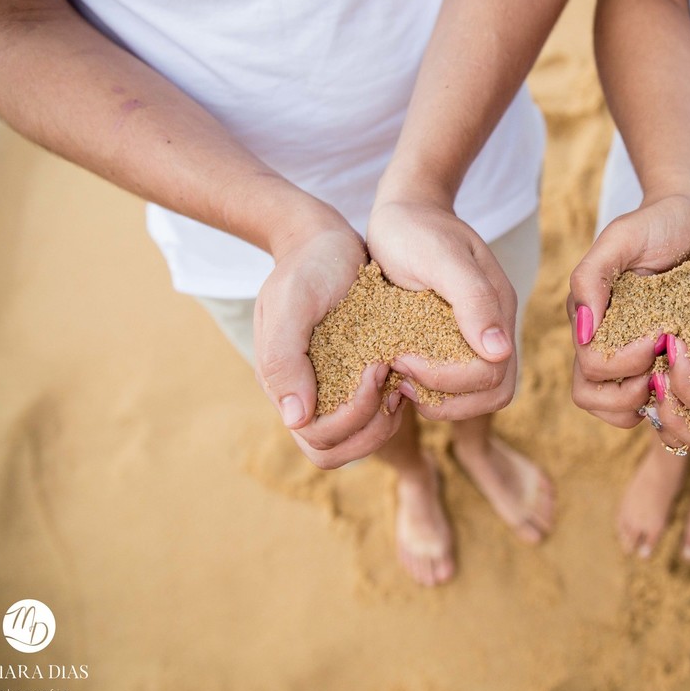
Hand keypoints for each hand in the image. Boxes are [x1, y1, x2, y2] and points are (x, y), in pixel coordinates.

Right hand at [254, 209, 406, 468]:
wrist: (325, 241)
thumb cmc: (307, 266)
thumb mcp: (291, 302)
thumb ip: (284, 358)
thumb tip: (295, 418)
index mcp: (285, 386)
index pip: (318, 440)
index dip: (351, 418)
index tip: (374, 370)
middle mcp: (308, 396)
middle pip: (340, 449)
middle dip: (372, 426)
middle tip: (391, 381)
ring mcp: (333, 390)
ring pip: (362, 437)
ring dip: (386, 418)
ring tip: (400, 375)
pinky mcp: (357, 378)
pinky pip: (377, 412)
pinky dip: (395, 401)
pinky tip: (406, 367)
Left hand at [366, 198, 517, 419]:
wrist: (402, 212)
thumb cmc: (417, 228)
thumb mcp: (440, 257)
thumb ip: (473, 299)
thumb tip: (499, 351)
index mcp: (498, 310)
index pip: (492, 375)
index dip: (448, 379)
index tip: (401, 360)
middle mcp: (492, 329)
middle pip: (492, 394)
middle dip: (446, 399)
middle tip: (400, 380)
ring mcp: (473, 337)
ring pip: (476, 397)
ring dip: (439, 401)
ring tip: (399, 382)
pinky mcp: (451, 343)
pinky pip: (454, 385)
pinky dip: (428, 390)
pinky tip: (396, 375)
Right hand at [568, 193, 689, 430]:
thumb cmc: (657, 222)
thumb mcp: (622, 237)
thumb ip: (591, 276)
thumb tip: (582, 331)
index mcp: (590, 319)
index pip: (590, 368)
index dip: (621, 364)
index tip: (657, 337)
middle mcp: (605, 341)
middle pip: (593, 397)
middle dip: (627, 395)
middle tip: (663, 372)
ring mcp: (631, 354)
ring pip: (617, 408)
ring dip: (644, 405)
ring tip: (675, 382)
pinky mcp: (660, 359)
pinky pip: (652, 400)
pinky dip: (668, 402)